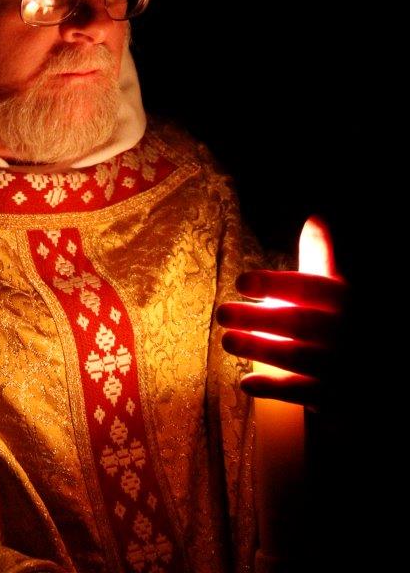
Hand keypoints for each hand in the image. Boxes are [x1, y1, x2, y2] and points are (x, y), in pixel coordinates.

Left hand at [216, 216, 349, 408]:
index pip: (309, 288)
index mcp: (350, 299)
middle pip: (297, 323)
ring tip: (227, 341)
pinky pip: (304, 394)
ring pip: (296, 358)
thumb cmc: (361, 317)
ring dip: (258, 350)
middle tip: (222, 313)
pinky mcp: (341, 396)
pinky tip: (246, 382)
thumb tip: (316, 217)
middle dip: (256, 318)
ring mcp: (345, 366)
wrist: (396, 366)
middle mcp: (349, 332)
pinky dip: (274, 389)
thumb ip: (326, 255)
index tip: (241, 281)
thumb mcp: (348, 284)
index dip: (273, 283)